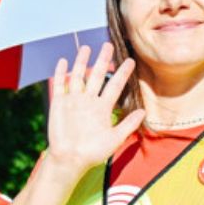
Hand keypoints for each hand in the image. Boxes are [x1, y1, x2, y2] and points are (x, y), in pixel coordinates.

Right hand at [44, 42, 143, 175]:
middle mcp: (89, 101)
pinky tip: (64, 60)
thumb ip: (128, 124)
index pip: (115, 86)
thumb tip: (144, 111)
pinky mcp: (59, 103)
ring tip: (87, 47)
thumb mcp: (114, 139)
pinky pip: (61, 85)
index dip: (123, 73)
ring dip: (82, 62)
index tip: (131, 61)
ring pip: (79, 76)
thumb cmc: (92, 153)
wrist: (69, 159)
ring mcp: (74, 101)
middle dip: (102, 60)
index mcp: (103, 108)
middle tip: (108, 44)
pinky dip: (61, 73)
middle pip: (97, 75)